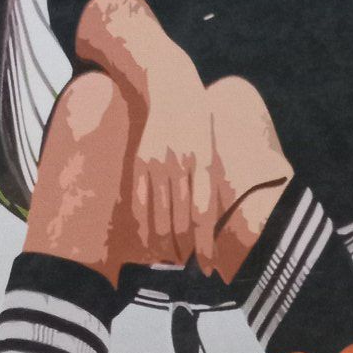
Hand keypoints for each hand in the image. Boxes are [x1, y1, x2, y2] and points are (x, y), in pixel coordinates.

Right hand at [131, 50, 215, 272]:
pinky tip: (150, 238)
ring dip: (165, 241)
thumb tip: (206, 219)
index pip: (203, 214)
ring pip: (159, 213)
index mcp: (203, 163)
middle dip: (186, 248)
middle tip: (191, 267)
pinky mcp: (141, 161)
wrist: (173, 86)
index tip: (206, 264)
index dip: (204, 242)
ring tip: (172, 259)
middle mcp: (180, 165)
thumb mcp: (211, 147)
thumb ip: (207, 181)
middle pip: (180, 219)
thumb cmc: (199, 122)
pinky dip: (145, 222)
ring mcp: (158, 163)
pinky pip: (140, 199)